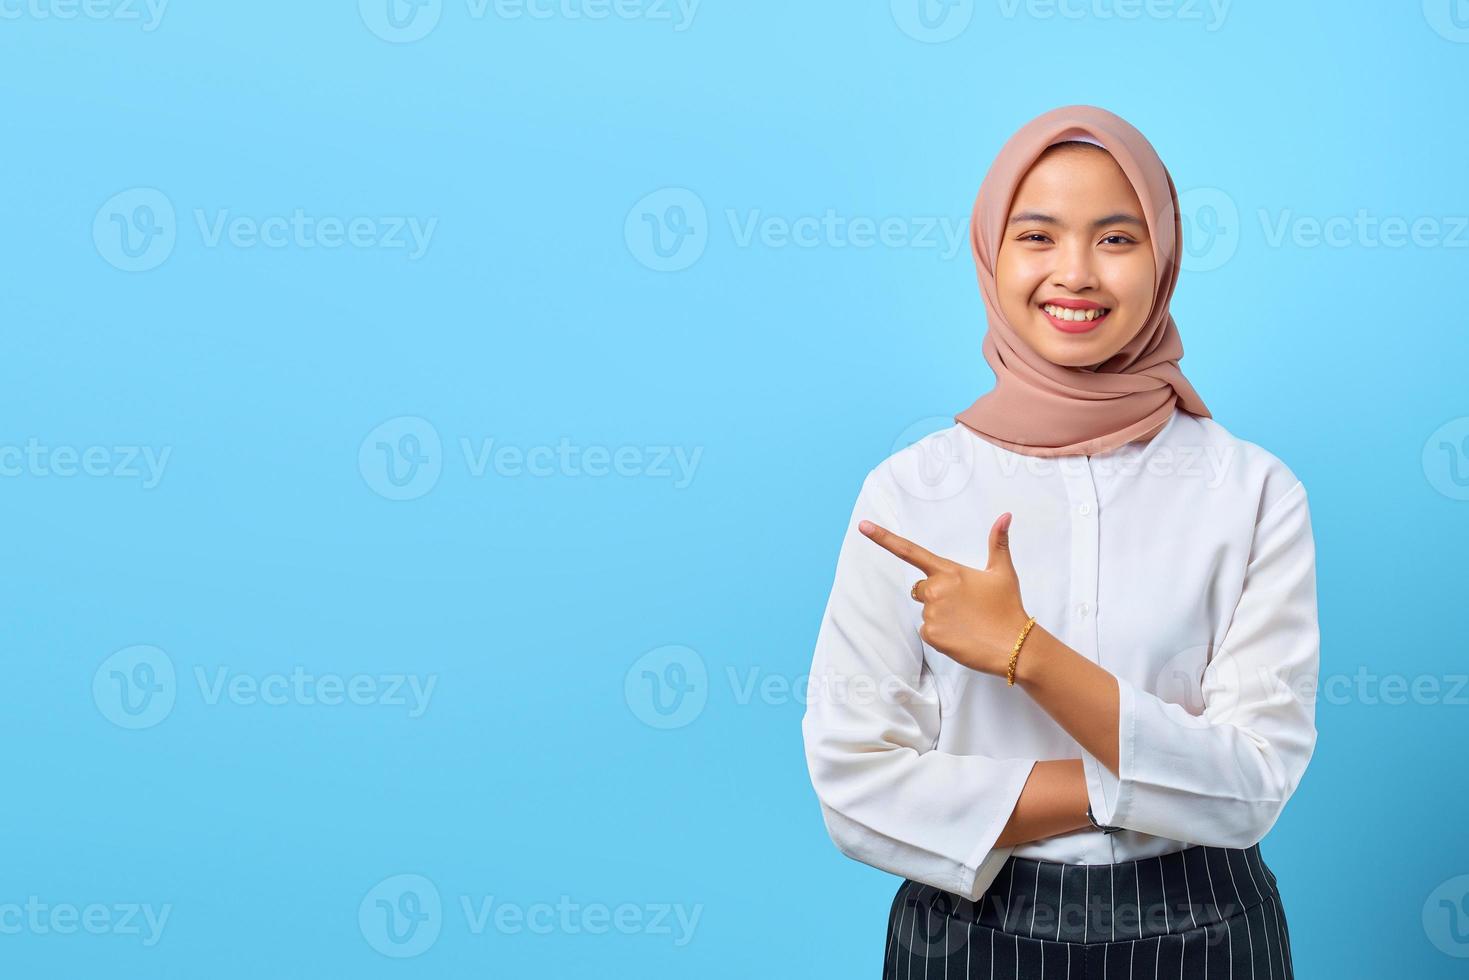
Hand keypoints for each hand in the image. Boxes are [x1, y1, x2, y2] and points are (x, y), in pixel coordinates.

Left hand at [857, 512, 1032, 676]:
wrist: (1015, 645)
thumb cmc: (1008, 607)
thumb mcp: (1003, 572)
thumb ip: (998, 542)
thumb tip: (1005, 515)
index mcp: (949, 571)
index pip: (910, 551)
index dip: (884, 538)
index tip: (863, 526)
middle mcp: (935, 589)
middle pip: (920, 589)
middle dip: (936, 595)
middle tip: (964, 605)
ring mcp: (931, 613)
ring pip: (926, 611)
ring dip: (942, 616)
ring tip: (968, 622)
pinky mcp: (930, 635)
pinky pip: (927, 631)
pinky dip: (942, 635)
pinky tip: (962, 635)